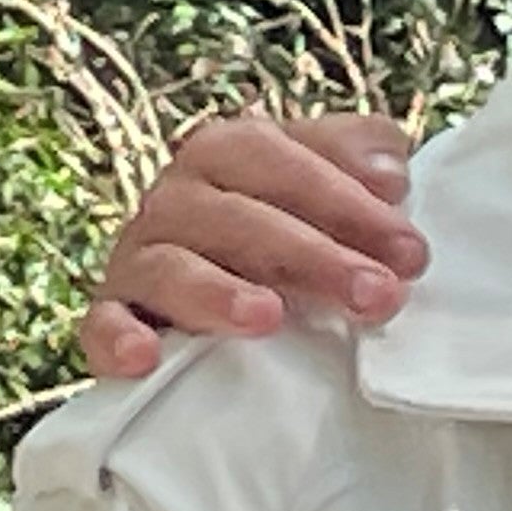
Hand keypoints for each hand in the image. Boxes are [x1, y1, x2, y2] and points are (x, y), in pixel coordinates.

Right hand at [82, 113, 427, 380]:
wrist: (213, 290)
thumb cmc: (284, 228)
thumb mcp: (328, 180)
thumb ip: (361, 154)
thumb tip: (390, 173)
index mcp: (227, 151)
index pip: (281, 160)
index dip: (347, 202)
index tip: (410, 252)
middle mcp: (175, 197)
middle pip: (236, 217)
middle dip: (312, 256)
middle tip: (376, 297)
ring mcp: (138, 258)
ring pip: (170, 267)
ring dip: (218, 292)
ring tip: (268, 318)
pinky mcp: (111, 316)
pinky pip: (102, 324)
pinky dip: (119, 338)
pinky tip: (146, 359)